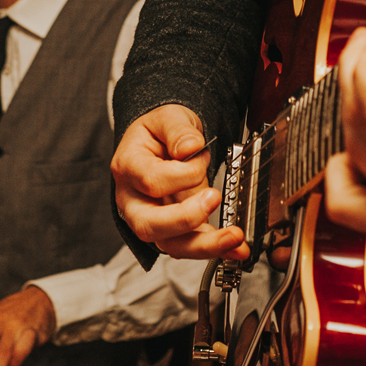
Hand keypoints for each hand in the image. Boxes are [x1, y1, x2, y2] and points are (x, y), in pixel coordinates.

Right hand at [110, 104, 246, 261]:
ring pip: (170, 245)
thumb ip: (178, 130)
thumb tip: (190, 147)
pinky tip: (236, 248)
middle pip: (150, 225)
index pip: (151, 181)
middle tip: (214, 199)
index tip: (201, 157)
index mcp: (128, 168)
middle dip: (186, 219)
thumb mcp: (168, 117)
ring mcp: (150, 219)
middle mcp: (133, 200)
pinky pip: (189, 247)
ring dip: (205, 244)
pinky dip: (214, 249)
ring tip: (235, 238)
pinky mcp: (171, 231)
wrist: (160, 142)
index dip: (182, 173)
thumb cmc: (159, 132)